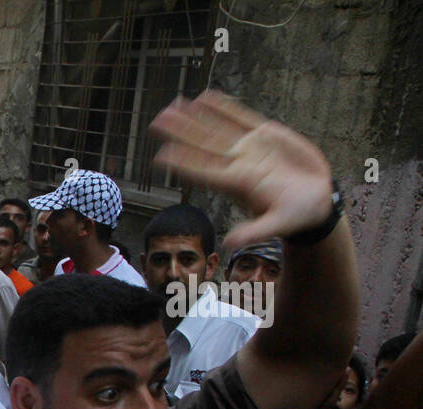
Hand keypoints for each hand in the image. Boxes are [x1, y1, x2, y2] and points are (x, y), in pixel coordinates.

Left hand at [149, 91, 333, 248]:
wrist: (316, 200)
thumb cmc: (297, 216)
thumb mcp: (278, 225)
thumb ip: (254, 232)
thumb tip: (229, 245)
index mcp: (239, 184)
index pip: (205, 171)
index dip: (184, 163)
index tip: (161, 155)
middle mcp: (239, 164)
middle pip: (203, 146)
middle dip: (180, 133)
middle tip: (157, 120)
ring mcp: (250, 149)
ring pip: (216, 129)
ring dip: (194, 118)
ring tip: (172, 105)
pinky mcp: (265, 136)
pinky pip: (240, 118)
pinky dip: (224, 108)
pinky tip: (206, 97)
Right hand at [255, 374, 343, 408]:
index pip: (327, 406)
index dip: (334, 388)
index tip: (344, 370)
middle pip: (321, 402)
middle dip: (325, 385)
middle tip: (330, 365)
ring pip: (309, 408)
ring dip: (311, 394)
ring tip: (311, 376)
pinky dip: (297, 404)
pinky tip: (291, 397)